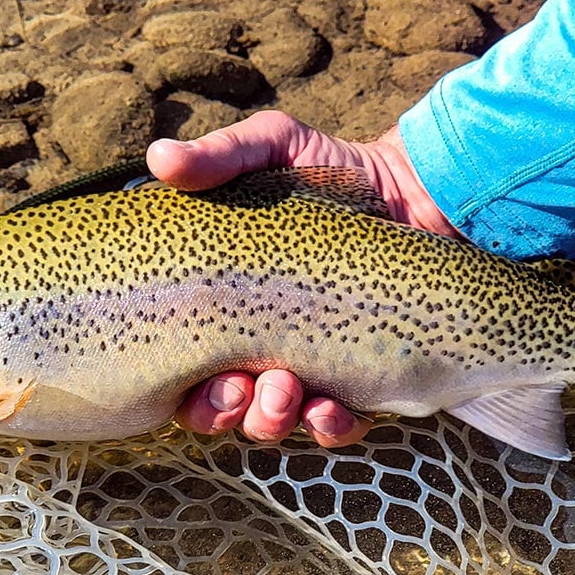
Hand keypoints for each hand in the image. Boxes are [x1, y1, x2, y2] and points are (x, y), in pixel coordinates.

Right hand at [147, 111, 458, 446]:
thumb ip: (220, 156)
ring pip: (271, 422)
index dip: (175, 384)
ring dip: (268, 419)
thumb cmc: (333, 170)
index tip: (187, 373)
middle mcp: (255, 344)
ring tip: (285, 394)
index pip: (177, 364)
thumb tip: (158, 155)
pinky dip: (327, 426)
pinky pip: (334, 425)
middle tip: (239, 389)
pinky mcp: (357, 378)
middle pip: (215, 408)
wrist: (416, 189)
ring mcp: (305, 364)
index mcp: (222, 303)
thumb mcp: (273, 147)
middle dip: (220, 410)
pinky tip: (330, 410)